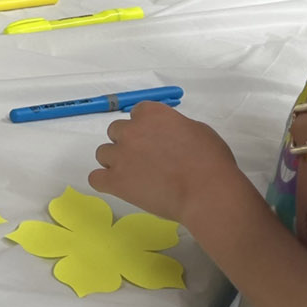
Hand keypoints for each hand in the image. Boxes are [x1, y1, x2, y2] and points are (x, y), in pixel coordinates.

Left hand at [89, 101, 249, 229]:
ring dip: (115, 162)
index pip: (137, 113)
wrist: (206, 192)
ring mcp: (120, 155)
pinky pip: (95, 178)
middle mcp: (131, 130)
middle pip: (116, 131)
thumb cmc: (211, 161)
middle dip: (128, 144)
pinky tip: (119, 187)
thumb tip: (166, 135)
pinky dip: (105, 182)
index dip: (145, 128)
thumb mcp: (198, 131)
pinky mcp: (114, 180)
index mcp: (152, 114)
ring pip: (103, 153)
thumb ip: (174, 127)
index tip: (155, 140)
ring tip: (135, 177)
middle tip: (145, 160)